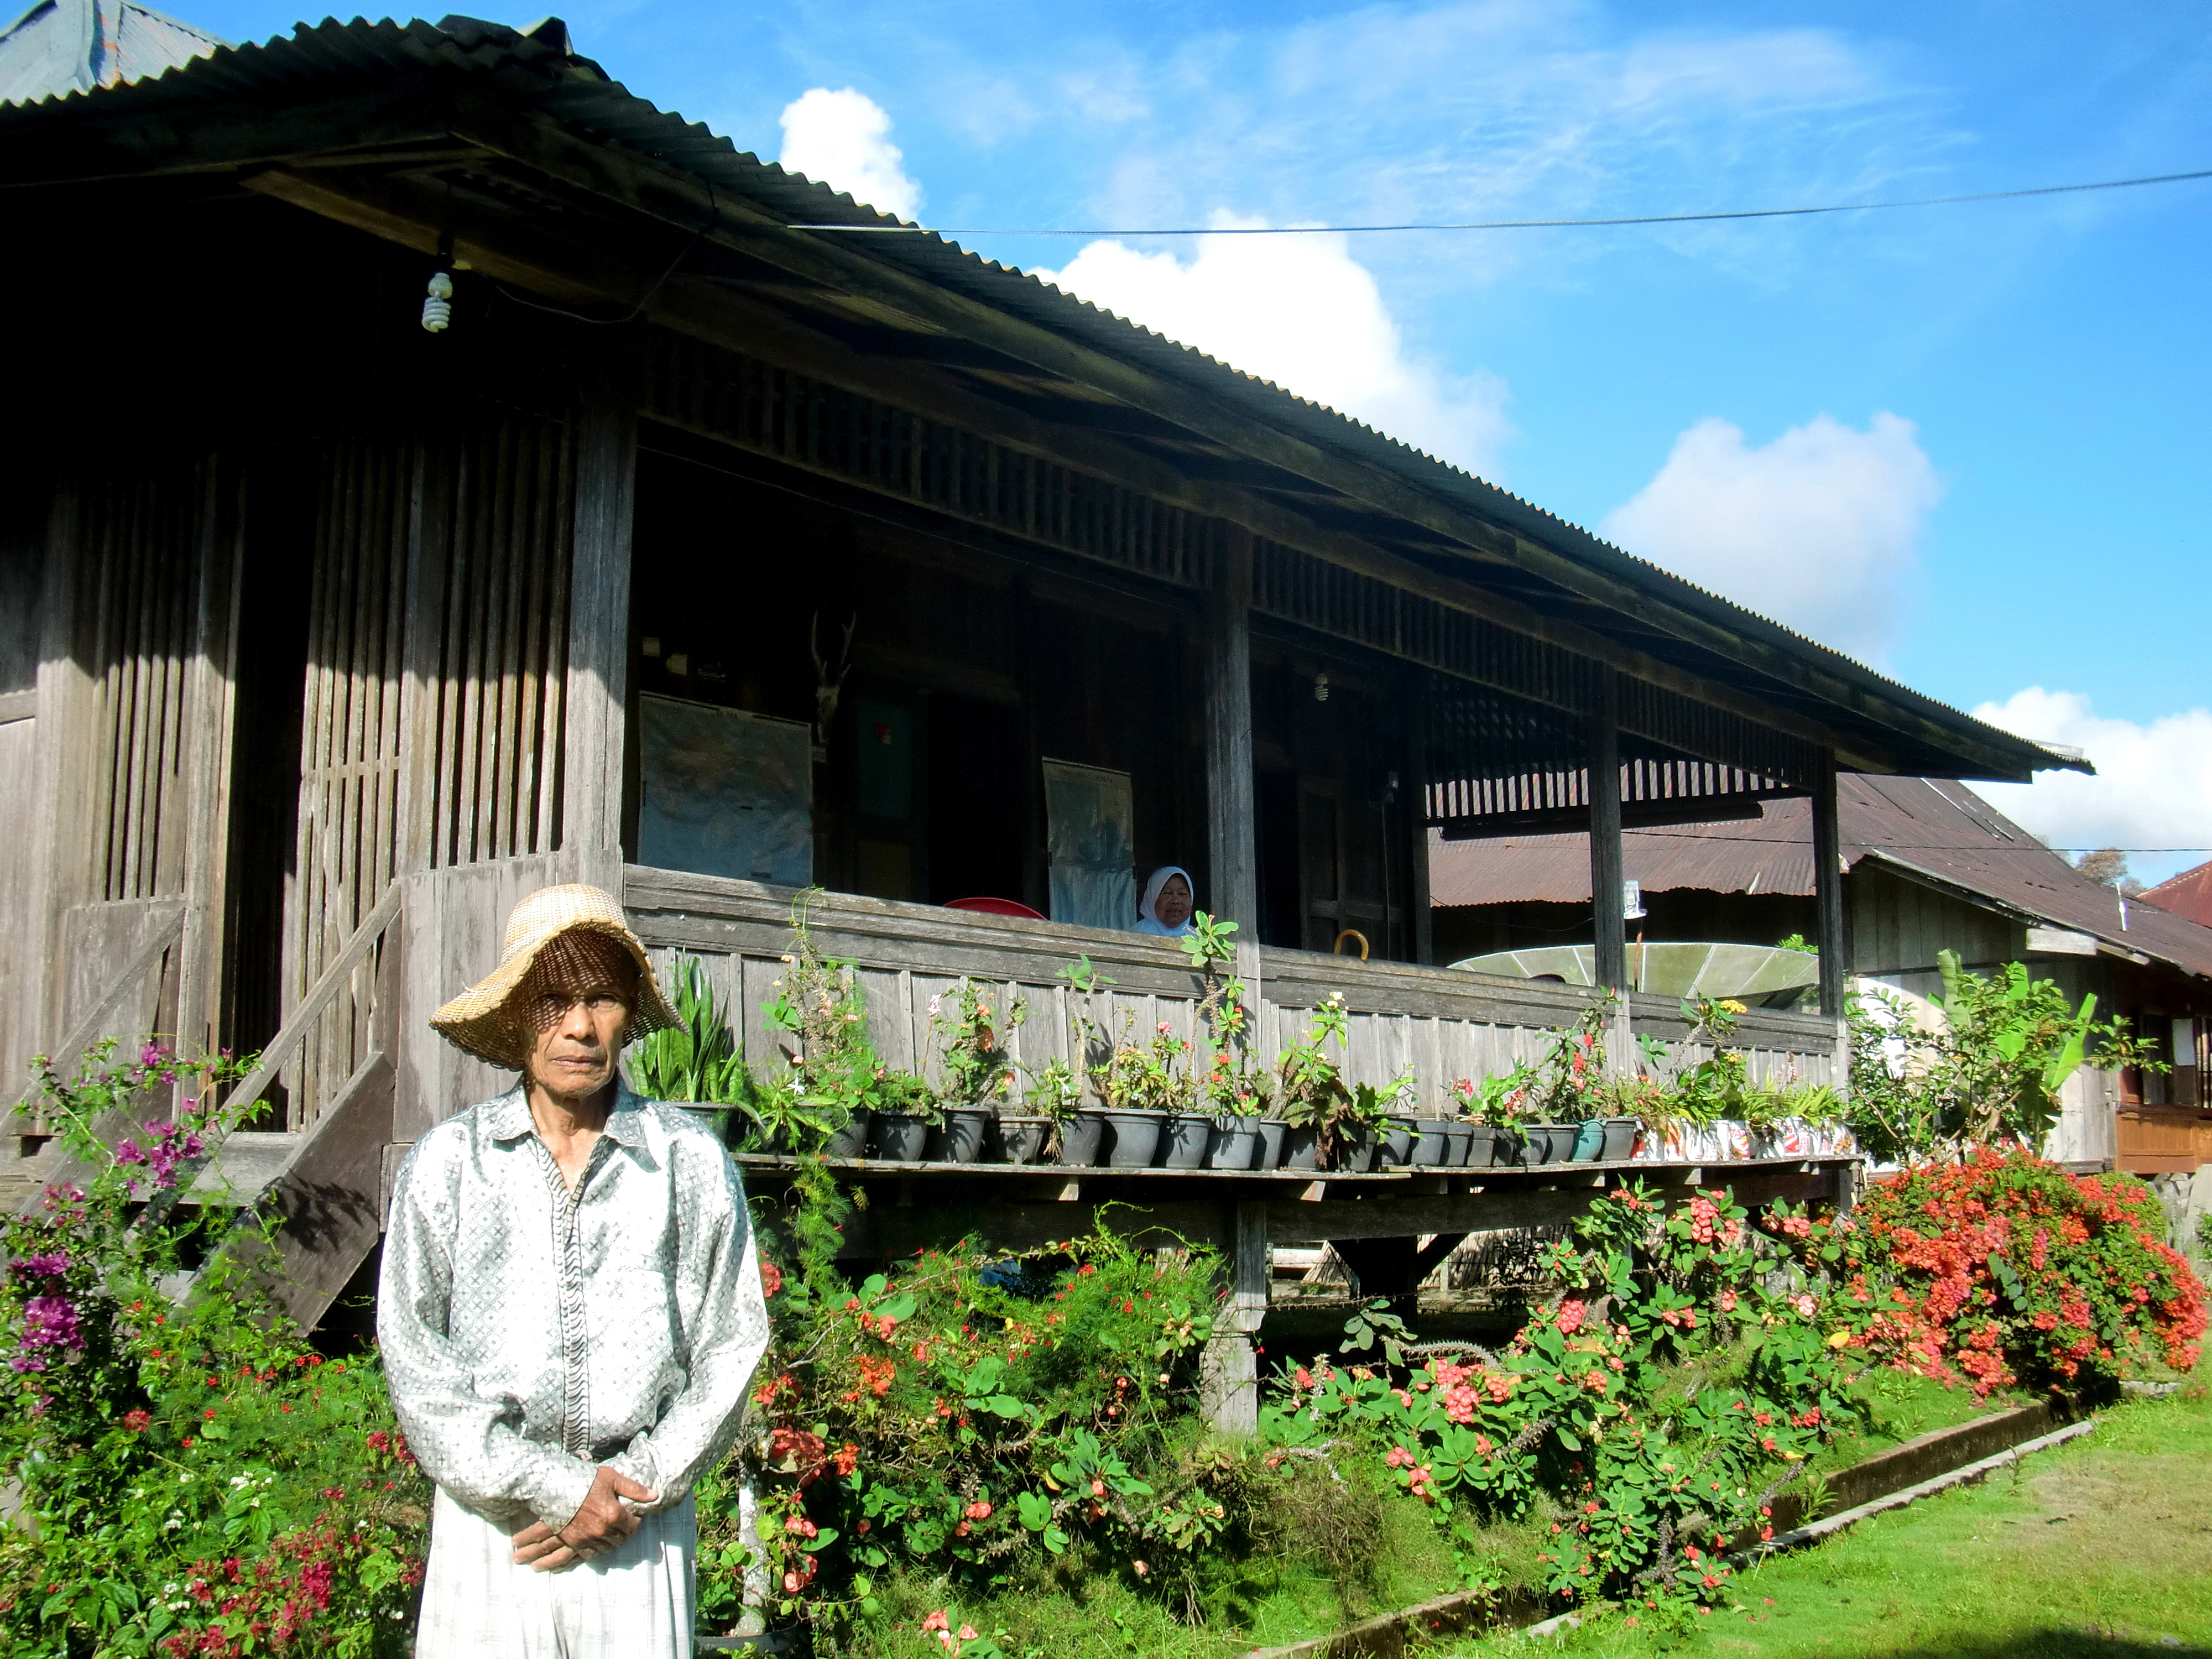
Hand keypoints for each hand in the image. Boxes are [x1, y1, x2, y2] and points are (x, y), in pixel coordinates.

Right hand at [511, 1466, 657, 1571]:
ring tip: (608, 1536)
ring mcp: (586, 1539)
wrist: (556, 1486)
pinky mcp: (573, 1542)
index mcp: (614, 1514)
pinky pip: (587, 1555)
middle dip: (623, 1534)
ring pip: (605, 1549)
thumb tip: (654, 1495)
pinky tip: (594, 1543)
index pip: (632, 1526)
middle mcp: (602, 1530)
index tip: (633, 1518)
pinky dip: (592, 1552)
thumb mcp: (612, 1478)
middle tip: (622, 1527)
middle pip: (620, 1540)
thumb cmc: (586, 1480)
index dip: (635, 1522)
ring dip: (609, 1544)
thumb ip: (634, 1489)